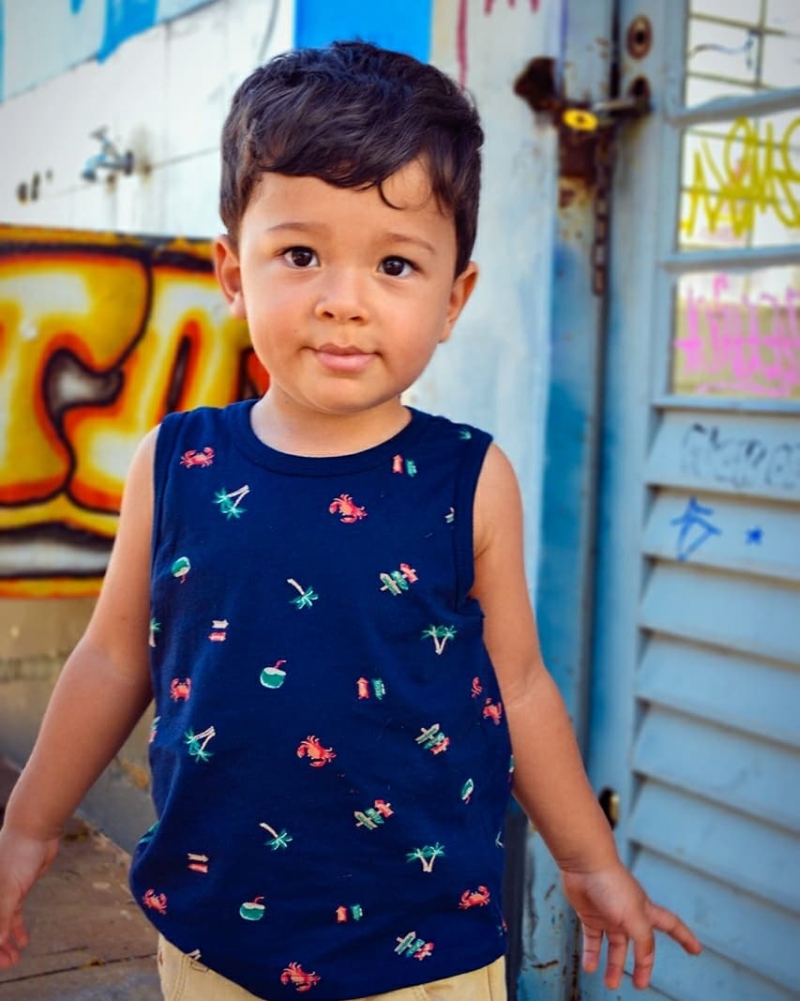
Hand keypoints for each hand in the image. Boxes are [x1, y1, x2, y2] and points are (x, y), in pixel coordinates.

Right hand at [0, 825, 59, 968]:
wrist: (36, 829)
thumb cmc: (18, 853)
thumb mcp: (10, 888)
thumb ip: (2, 917)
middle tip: (9, 964)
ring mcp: (2, 892)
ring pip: (1, 923)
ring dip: (6, 942)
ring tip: (16, 958)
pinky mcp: (17, 889)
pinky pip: (13, 914)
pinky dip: (17, 928)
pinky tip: (24, 942)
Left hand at [561, 861, 701, 989]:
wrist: (583, 864)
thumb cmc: (611, 883)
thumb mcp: (634, 915)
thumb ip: (643, 940)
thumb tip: (646, 961)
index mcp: (646, 911)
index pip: (672, 926)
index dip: (685, 938)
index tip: (696, 950)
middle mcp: (629, 914)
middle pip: (640, 945)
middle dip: (642, 965)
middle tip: (640, 984)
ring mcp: (609, 915)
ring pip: (615, 946)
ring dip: (614, 966)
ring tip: (610, 984)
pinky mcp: (589, 915)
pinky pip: (592, 940)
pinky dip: (592, 955)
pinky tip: (590, 967)